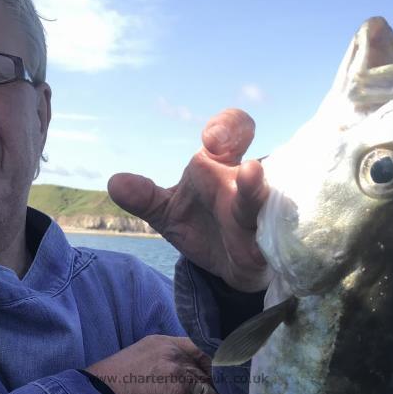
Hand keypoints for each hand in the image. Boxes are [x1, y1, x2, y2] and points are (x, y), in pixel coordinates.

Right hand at [86, 336, 226, 393]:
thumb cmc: (111, 382)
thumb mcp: (138, 359)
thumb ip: (161, 362)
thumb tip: (178, 381)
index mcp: (164, 343)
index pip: (199, 350)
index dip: (212, 368)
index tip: (218, 382)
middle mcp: (175, 355)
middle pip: (207, 375)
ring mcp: (178, 375)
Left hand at [108, 109, 271, 292]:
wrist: (226, 265)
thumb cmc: (201, 226)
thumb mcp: (167, 212)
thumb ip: (144, 197)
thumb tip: (116, 184)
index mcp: (219, 167)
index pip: (232, 131)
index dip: (227, 128)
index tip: (212, 140)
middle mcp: (243, 186)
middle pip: (258, 163)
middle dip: (252, 166)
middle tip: (247, 166)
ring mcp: (260, 215)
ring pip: (266, 201)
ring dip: (259, 193)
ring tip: (254, 180)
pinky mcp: (268, 246)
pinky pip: (276, 239)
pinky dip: (271, 237)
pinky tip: (261, 243)